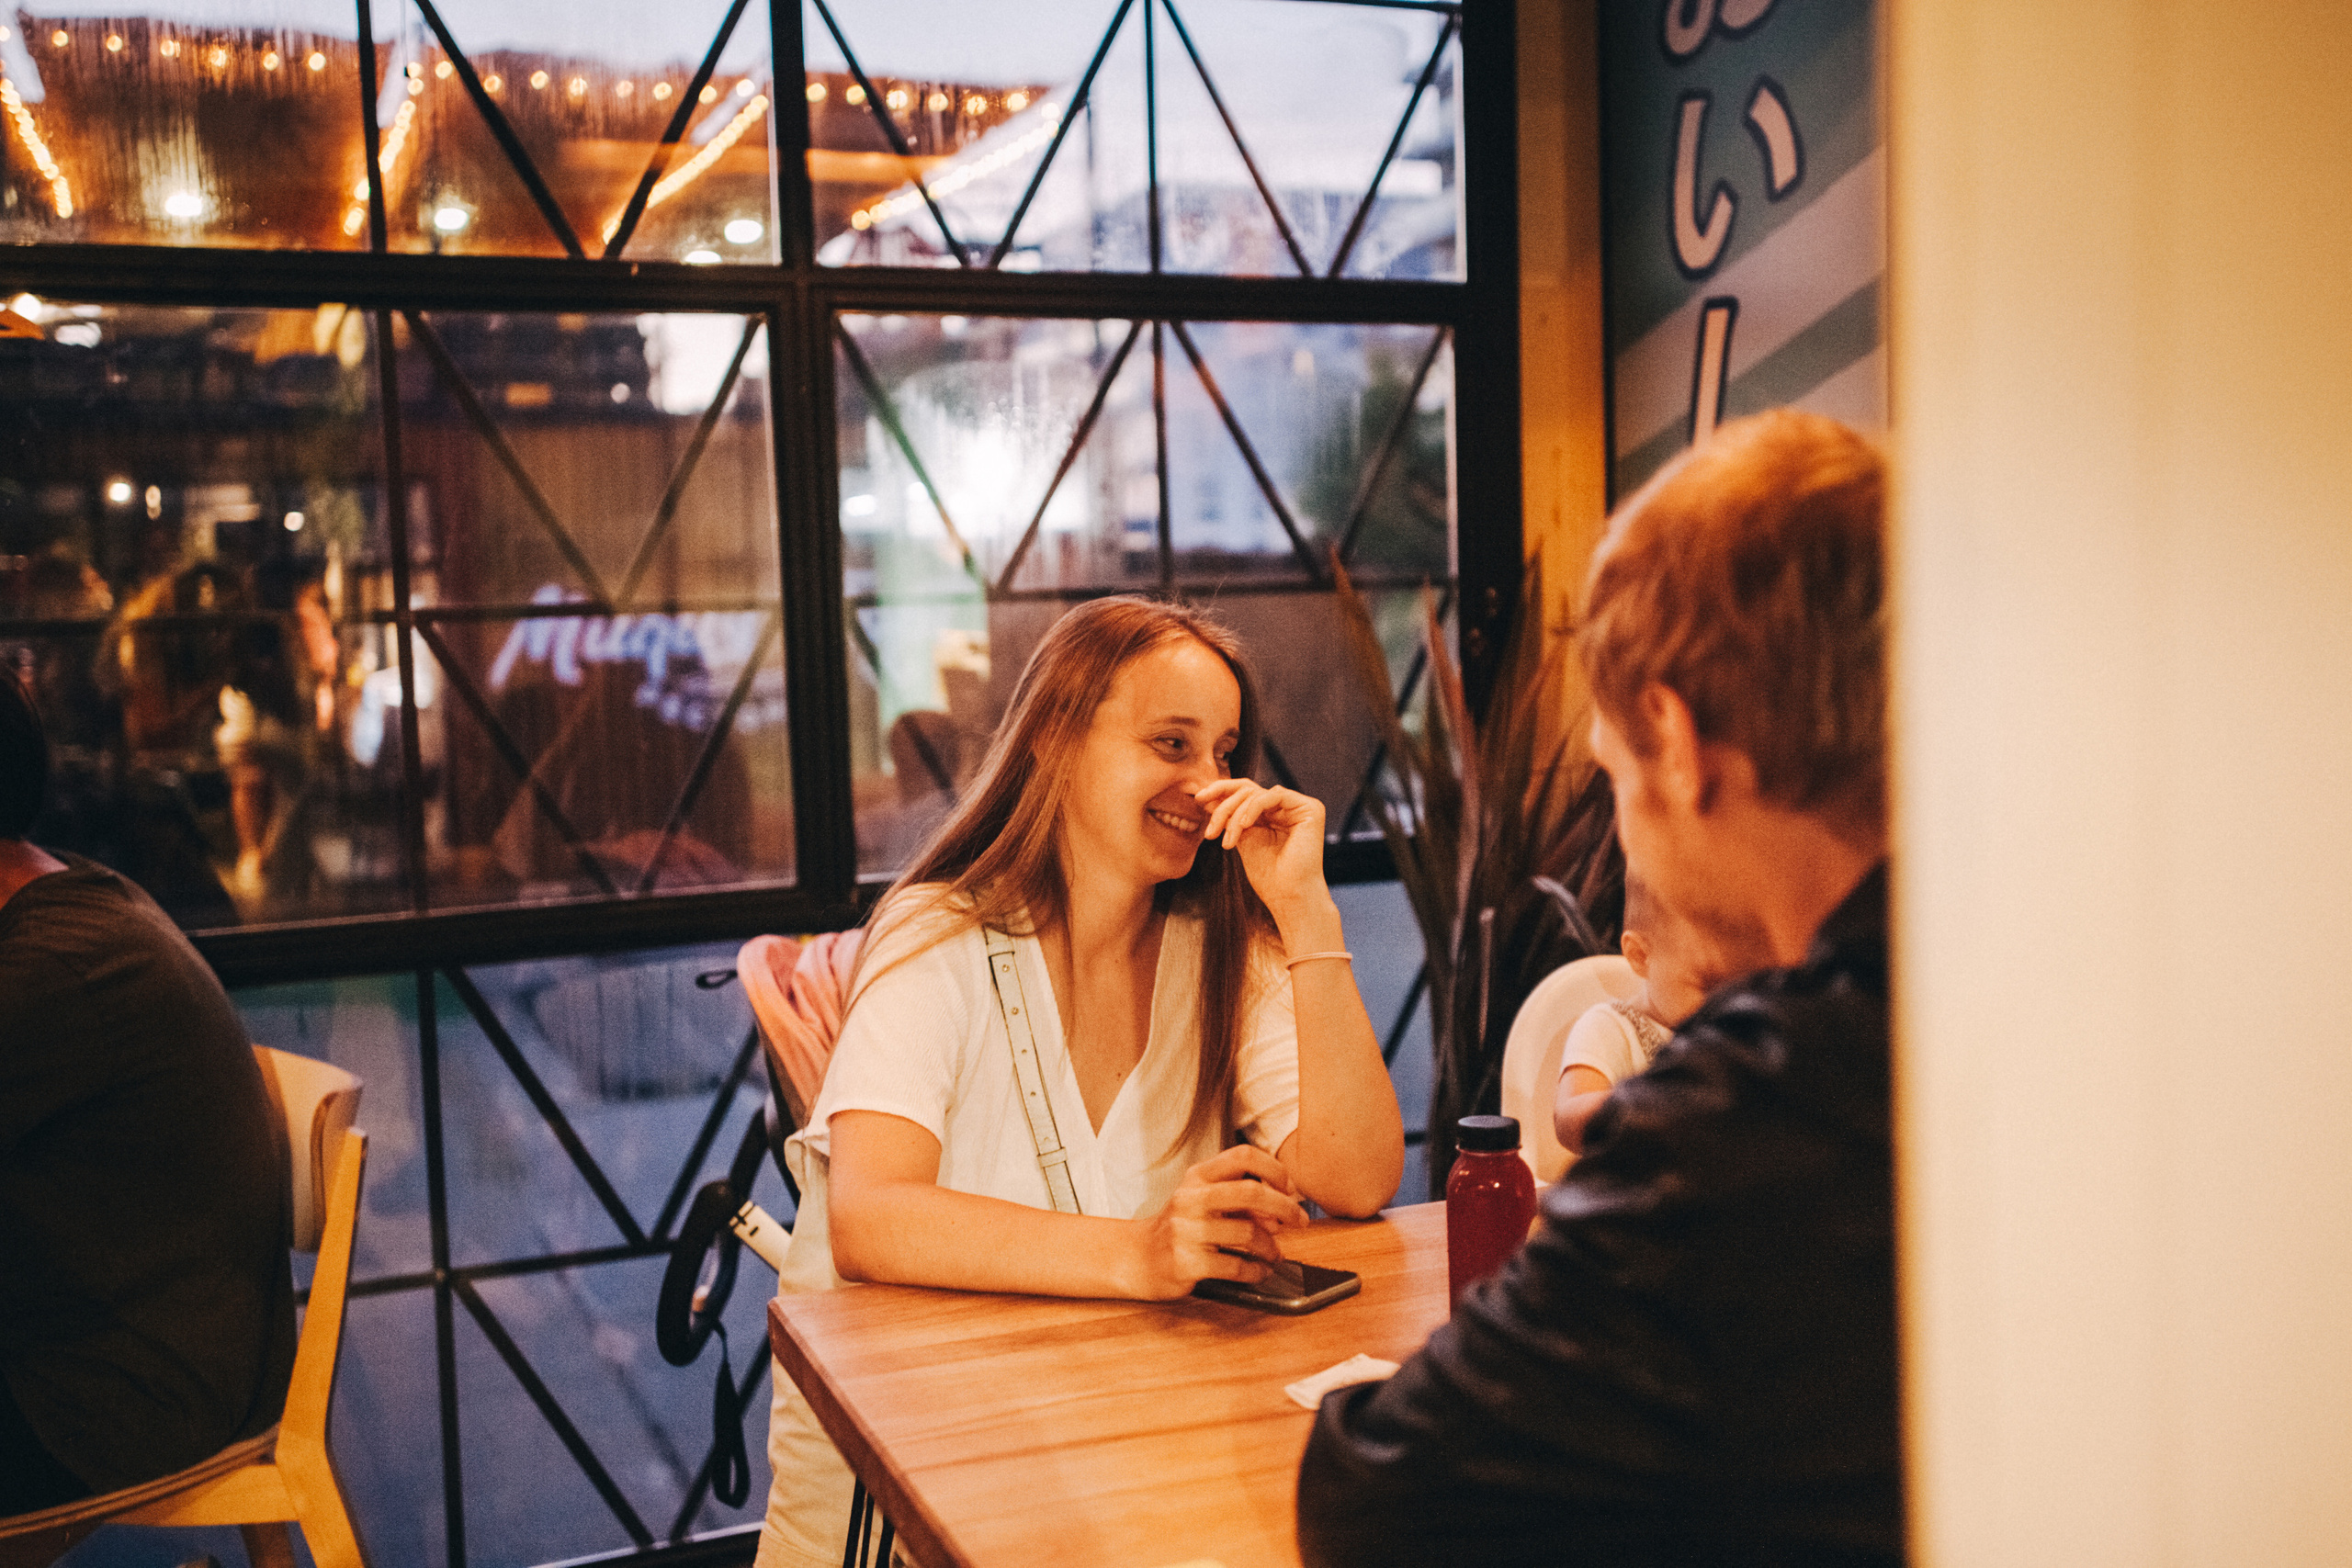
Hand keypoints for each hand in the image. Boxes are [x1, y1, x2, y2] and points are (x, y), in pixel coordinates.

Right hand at [1125, 1144, 1307, 1299]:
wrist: (1138, 1258)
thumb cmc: (1180, 1227)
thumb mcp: (1203, 1201)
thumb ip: (1239, 1201)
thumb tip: (1281, 1214)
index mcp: (1198, 1176)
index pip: (1244, 1156)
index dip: (1274, 1169)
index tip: (1289, 1188)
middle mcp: (1191, 1198)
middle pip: (1252, 1192)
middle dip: (1285, 1207)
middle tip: (1301, 1221)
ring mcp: (1187, 1231)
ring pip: (1248, 1234)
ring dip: (1271, 1248)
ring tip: (1275, 1255)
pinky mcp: (1186, 1262)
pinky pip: (1236, 1267)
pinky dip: (1256, 1271)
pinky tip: (1259, 1271)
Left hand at [1192, 778, 1329, 918]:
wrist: (1288, 896)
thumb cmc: (1268, 876)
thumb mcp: (1242, 839)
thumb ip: (1229, 817)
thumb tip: (1206, 797)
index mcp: (1272, 814)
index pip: (1245, 792)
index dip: (1221, 791)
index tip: (1198, 799)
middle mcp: (1286, 807)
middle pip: (1248, 790)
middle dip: (1223, 807)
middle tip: (1210, 832)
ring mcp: (1299, 807)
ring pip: (1257, 793)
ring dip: (1235, 815)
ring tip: (1228, 841)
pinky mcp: (1310, 809)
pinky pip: (1274, 795)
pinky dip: (1254, 807)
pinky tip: (1245, 825)